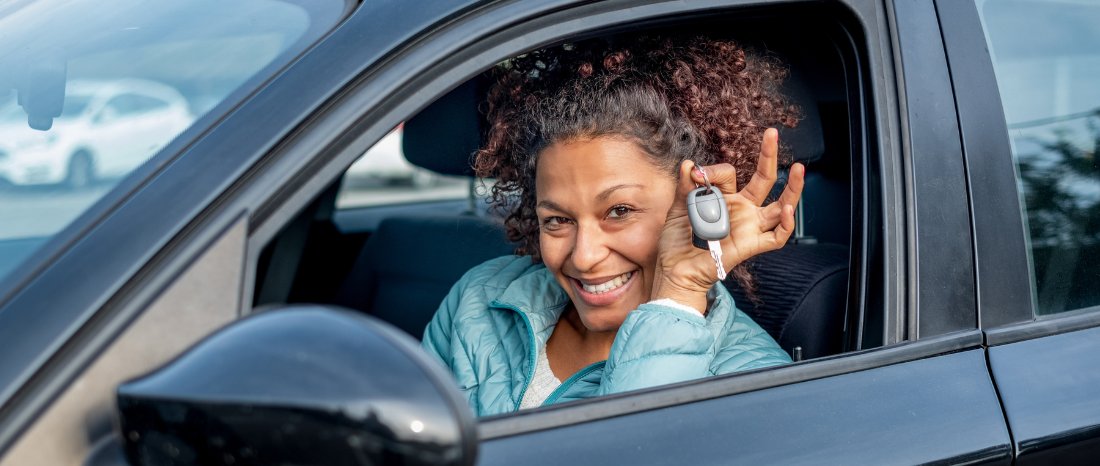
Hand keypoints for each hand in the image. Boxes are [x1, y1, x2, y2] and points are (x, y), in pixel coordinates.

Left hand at [650, 128, 804, 310]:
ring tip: (800, 168)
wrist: (674, 270)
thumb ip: (685, 187)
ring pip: (780, 206)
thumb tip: (689, 164)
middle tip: (772, 133)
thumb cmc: (676, 243)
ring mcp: (749, 226)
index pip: (729, 173)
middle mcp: (741, 210)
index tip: (696, 175)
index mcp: (723, 198)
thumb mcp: (677, 209)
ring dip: (793, 188)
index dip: (713, 171)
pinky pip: (776, 237)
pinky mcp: (751, 245)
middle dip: (769, 156)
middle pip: (764, 180)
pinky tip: (787, 209)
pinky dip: (785, 225)